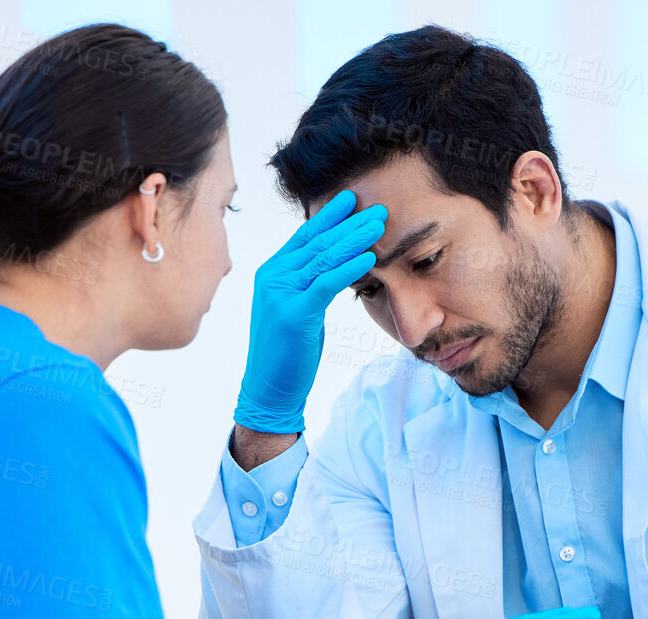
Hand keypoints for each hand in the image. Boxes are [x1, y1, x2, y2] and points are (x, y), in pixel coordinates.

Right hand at [234, 190, 385, 433]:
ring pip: (323, 259)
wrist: (269, 388)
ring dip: (354, 240)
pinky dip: (348, 268)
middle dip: (349, 224)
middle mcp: (273, 278)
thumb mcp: (297, 308)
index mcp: (272, 273)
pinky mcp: (294, 314)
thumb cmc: (287, 352)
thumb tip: (333, 265)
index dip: (329, 217)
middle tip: (377, 208)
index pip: (304, 237)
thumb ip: (308, 284)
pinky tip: (368, 257)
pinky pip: (326, 284)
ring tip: (379, 225)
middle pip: (317, 243)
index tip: (352, 199)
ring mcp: (280, 294)